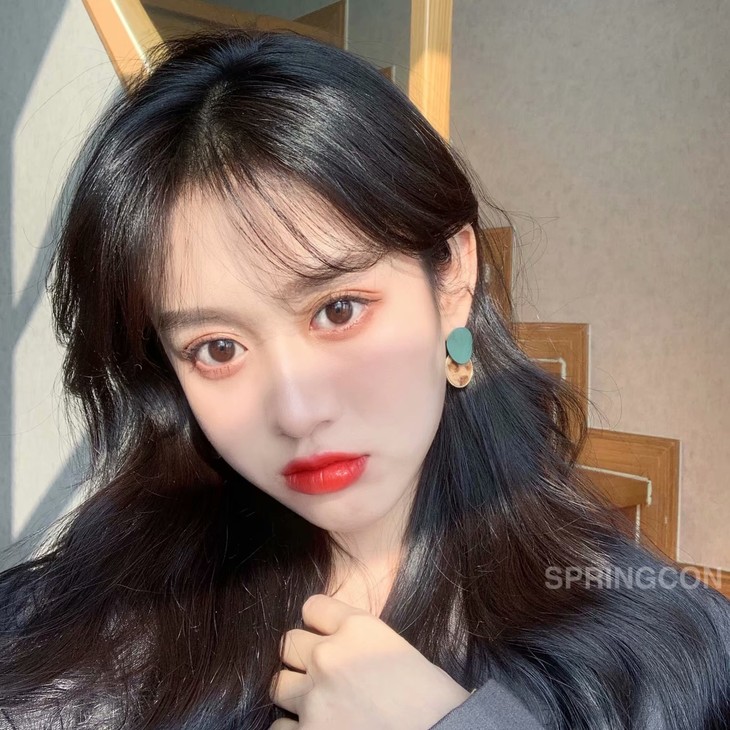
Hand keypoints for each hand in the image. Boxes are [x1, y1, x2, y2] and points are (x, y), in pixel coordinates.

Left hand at [268, 593, 471, 729]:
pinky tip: (317, 729)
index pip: (313, 607)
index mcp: (359, 628)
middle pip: (289, 643)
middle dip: (303, 658)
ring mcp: (315, 697)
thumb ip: (362, 644)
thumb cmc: (434, 702)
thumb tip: (343, 651)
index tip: (324, 635)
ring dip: (295, 694)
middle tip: (321, 675)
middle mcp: (330, 655)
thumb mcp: (400, 652)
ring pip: (278, 684)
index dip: (318, 623)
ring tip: (317, 706)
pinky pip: (279, 728)